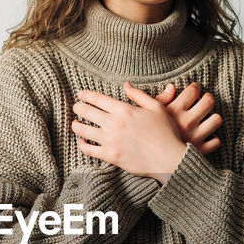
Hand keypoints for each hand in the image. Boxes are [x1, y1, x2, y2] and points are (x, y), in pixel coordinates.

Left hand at [72, 83, 186, 182]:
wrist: (169, 158)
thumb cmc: (166, 132)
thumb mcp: (156, 107)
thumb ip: (139, 95)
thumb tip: (126, 84)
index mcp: (124, 110)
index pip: (98, 99)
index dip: (86, 95)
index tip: (80, 94)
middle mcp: (114, 123)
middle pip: (86, 112)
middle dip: (78, 108)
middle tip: (76, 107)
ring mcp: (111, 140)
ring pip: (83, 130)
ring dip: (76, 125)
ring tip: (75, 124)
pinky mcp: (110, 156)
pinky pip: (89, 150)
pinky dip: (82, 145)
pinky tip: (81, 142)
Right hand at [153, 81, 221, 154]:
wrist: (150, 161)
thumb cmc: (146, 137)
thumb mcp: (148, 115)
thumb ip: (160, 99)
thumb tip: (171, 86)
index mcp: (174, 110)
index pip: (193, 91)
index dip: (195, 87)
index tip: (195, 89)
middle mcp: (187, 122)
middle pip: (208, 101)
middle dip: (207, 99)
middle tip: (204, 101)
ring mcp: (195, 137)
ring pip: (216, 120)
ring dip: (213, 118)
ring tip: (207, 119)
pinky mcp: (200, 151)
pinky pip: (215, 141)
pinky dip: (212, 139)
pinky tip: (206, 137)